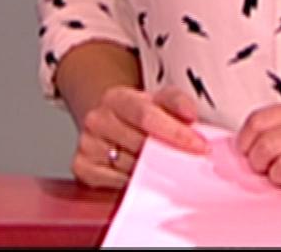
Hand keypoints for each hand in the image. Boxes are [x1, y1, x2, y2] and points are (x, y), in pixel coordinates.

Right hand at [72, 84, 207, 188]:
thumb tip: (190, 115)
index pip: (147, 115)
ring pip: (130, 166)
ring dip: (153, 172)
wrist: (109, 120)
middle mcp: (98, 119)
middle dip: (169, 155)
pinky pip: (115, 182)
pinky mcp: (82, 167)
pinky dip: (133, 183)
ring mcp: (88, 144)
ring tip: (165, 167)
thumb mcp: (159, 99)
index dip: (175, 132)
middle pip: (140, 144)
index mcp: (117, 98)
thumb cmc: (137, 114)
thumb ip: (178, 102)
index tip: (198, 145)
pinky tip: (142, 175)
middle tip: (190, 161)